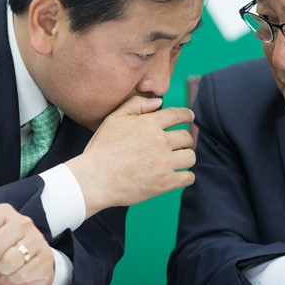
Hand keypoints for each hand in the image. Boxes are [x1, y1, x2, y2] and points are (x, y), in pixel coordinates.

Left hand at [0, 203, 54, 284]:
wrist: (21, 274)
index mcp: (2, 212)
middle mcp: (22, 221)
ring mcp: (36, 237)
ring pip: (9, 261)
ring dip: (3, 270)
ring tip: (7, 265)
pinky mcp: (45, 256)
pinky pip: (22, 273)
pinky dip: (16, 278)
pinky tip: (20, 271)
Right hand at [65, 96, 195, 216]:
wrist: (94, 179)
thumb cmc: (102, 149)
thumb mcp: (114, 119)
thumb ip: (136, 105)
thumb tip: (158, 102)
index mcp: (150, 123)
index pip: (178, 115)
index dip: (186, 115)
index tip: (190, 117)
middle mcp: (160, 141)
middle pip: (186, 137)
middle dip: (183, 139)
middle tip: (177, 145)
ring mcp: (164, 163)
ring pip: (190, 156)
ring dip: (185, 157)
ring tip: (177, 160)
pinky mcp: (165, 183)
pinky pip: (188, 177)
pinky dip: (185, 176)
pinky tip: (178, 175)